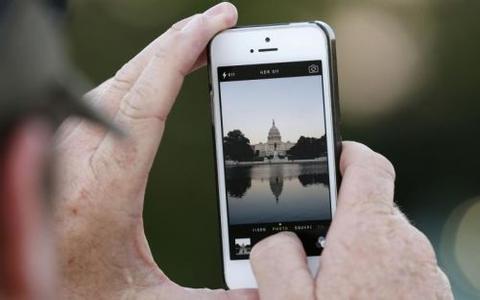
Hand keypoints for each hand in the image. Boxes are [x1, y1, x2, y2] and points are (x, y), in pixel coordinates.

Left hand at [53, 3, 256, 298]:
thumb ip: (211, 299)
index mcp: (103, 187)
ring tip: (198, 43)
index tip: (215, 24)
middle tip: (221, 22)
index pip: (147, 98)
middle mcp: (77, 157)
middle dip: (180, 40)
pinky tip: (158, 75)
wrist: (24, 292)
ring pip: (116, 80)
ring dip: (159, 55)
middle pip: (133, 76)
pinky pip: (106, 95)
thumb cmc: (80, 295)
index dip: (182, 53)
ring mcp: (67, 147)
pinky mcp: (66, 148)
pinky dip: (140, 75)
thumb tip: (262, 293)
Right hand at [250, 142, 452, 299]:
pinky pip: (395, 270)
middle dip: (331, 228)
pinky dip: (372, 278)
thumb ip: (274, 257)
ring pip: (378, 245)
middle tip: (303, 263)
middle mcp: (406, 246)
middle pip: (364, 212)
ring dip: (350, 259)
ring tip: (323, 294)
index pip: (366, 165)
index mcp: (369, 234)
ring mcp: (424, 273)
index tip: (328, 157)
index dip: (344, 153)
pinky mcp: (430, 294)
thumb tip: (278, 239)